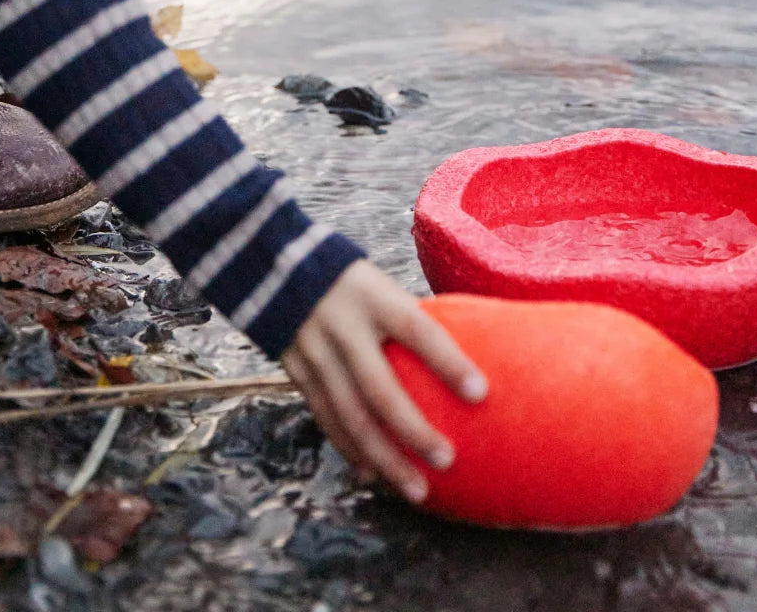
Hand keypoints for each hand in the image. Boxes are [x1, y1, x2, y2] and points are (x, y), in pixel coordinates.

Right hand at [281, 259, 487, 504]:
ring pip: (350, 415)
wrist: (276, 267)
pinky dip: (349, 450)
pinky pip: (326, 417)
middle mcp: (343, 326)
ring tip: (416, 490)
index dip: (448, 362)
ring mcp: (315, 351)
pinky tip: (373, 474)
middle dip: (413, 429)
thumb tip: (463, 353)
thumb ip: (408, 317)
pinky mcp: (296, 371)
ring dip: (384, 457)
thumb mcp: (380, 284)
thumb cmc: (350, 282)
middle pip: (379, 387)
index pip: (417, 330)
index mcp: (373, 298)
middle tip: (447, 461)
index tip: (480, 393)